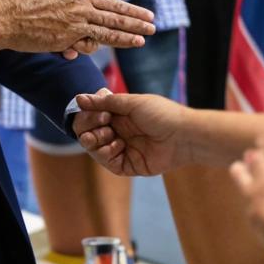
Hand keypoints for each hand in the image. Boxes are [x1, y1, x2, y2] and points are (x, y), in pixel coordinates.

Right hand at [0, 0, 154, 55]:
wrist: (0, 16)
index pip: (111, 3)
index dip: (131, 10)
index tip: (146, 14)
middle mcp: (79, 10)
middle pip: (115, 19)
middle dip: (137, 24)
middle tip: (153, 28)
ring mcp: (72, 28)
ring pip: (106, 34)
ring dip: (126, 38)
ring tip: (141, 41)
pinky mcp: (62, 42)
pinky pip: (84, 46)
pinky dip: (95, 47)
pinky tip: (106, 49)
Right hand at [75, 91, 189, 175]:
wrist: (184, 135)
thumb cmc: (162, 114)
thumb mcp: (131, 103)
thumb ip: (105, 103)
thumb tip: (79, 99)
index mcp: (118, 115)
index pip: (91, 116)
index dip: (88, 114)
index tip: (98, 110)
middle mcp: (118, 132)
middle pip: (88, 132)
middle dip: (88, 127)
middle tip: (102, 122)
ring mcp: (122, 149)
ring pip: (94, 148)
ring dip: (95, 140)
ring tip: (107, 134)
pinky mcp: (128, 165)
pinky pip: (107, 162)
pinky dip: (105, 153)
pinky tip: (116, 146)